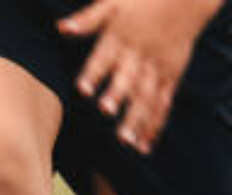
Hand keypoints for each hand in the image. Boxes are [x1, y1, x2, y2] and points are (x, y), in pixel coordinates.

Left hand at [59, 0, 221, 153]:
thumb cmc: (141, 0)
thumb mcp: (112, 3)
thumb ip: (87, 19)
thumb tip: (60, 27)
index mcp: (120, 38)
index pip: (104, 57)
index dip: (93, 72)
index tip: (83, 89)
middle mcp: (139, 55)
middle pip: (128, 78)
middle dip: (118, 95)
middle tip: (107, 112)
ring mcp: (157, 68)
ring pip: (147, 95)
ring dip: (137, 118)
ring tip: (126, 141)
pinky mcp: (171, 77)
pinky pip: (164, 102)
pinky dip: (156, 123)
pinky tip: (146, 143)